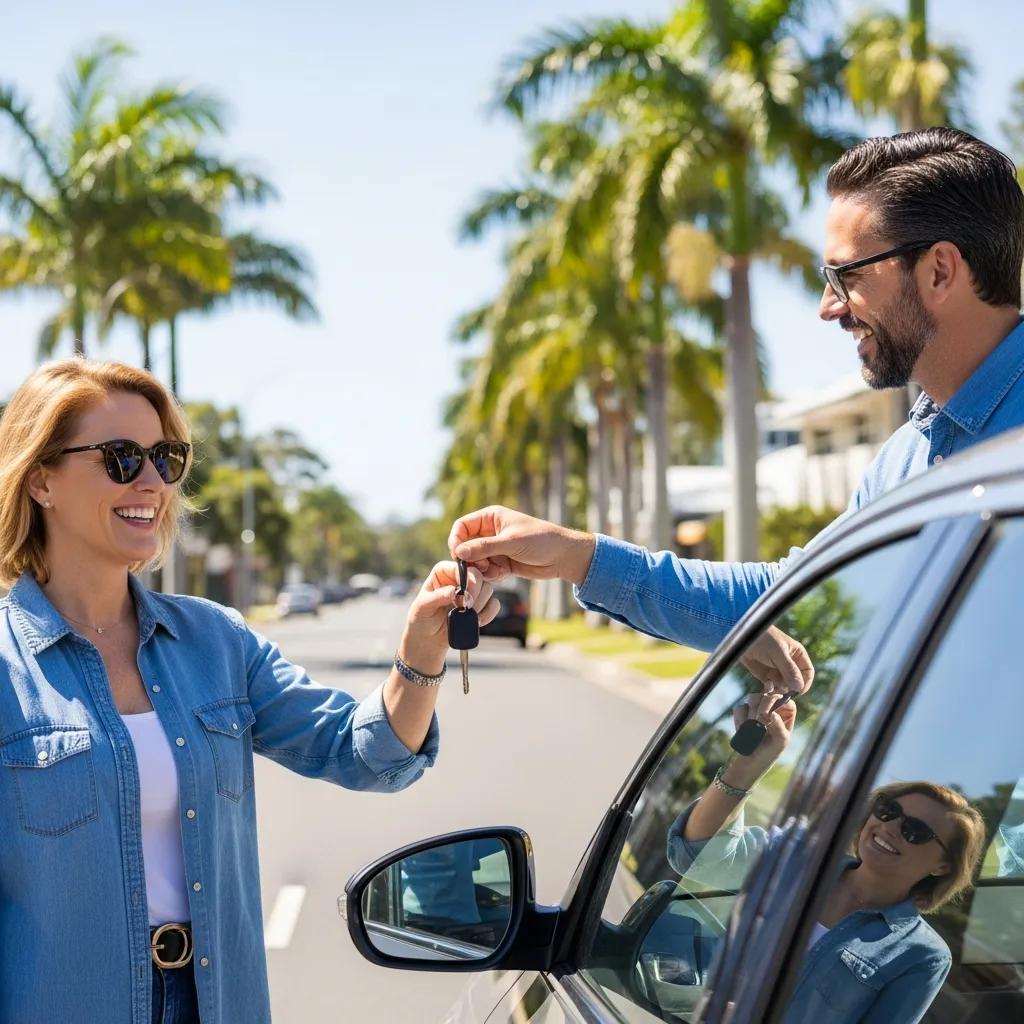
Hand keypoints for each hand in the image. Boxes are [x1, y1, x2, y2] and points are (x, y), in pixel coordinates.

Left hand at [398, 562, 496, 675]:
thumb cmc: (421, 619)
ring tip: (465, 615)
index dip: (466, 579)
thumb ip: (438, 596)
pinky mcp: (481, 606)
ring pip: (488, 589)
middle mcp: (460, 578)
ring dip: (479, 605)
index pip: (460, 567)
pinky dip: (487, 614)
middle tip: (466, 607)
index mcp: (443, 572)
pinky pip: (494, 605)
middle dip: (474, 593)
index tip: (465, 595)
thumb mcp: (423, 607)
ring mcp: (472, 591)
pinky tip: (475, 621)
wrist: (428, 639)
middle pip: (478, 576)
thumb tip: (454, 591)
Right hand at [448, 505, 595, 586]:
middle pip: (466, 546)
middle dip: (470, 559)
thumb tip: (459, 552)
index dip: (456, 540)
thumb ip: (484, 547)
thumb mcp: (511, 542)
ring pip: (475, 561)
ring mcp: (496, 549)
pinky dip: (491, 575)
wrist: (563, 556)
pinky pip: (486, 571)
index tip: (459, 556)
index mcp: (491, 518)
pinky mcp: (502, 563)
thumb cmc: (540, 540)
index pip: (462, 526)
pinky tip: (504, 574)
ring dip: (481, 569)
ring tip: (497, 571)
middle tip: (482, 567)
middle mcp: (490, 532)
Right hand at [724, 692, 797, 787]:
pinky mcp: (743, 712)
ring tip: (751, 729)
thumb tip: (770, 713)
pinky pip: (739, 707)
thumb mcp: (780, 742)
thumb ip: (778, 726)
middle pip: (766, 695)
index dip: (775, 703)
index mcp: (786, 713)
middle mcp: (773, 707)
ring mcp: (757, 708)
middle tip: (758, 723)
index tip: (767, 715)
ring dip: (750, 715)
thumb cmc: (769, 753)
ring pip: (752, 698)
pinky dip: (740, 719)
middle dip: (760, 710)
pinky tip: (742, 730)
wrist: (750, 762)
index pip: (783, 698)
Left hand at [739, 625, 814, 693]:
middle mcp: (789, 663)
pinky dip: (770, 689)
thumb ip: (790, 670)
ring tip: (771, 684)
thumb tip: (800, 687)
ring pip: (784, 686)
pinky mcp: (765, 675)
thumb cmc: (762, 639)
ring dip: (779, 688)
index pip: (807, 672)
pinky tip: (765, 686)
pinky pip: (772, 687)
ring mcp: (777, 670)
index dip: (805, 682)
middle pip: (796, 681)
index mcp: (797, 654)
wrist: (740, 637)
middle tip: (780, 687)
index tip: (799, 691)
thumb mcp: (778, 653)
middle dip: (789, 686)